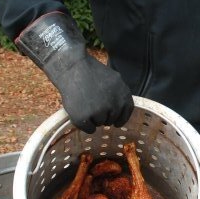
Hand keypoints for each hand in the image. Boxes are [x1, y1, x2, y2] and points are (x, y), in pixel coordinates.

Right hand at [16, 12, 133, 132]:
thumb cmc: (90, 72)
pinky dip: (85, 125)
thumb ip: (118, 94)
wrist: (72, 68)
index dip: (121, 118)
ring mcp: (99, 112)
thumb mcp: (112, 79)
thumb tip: (120, 109)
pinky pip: (90, 129)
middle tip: (93, 107)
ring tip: (85, 105)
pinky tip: (80, 113)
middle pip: (112, 119)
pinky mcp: (84, 118)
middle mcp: (114, 104)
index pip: (127, 111)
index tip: (116, 122)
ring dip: (94, 119)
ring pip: (100, 124)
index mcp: (123, 94)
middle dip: (105, 117)